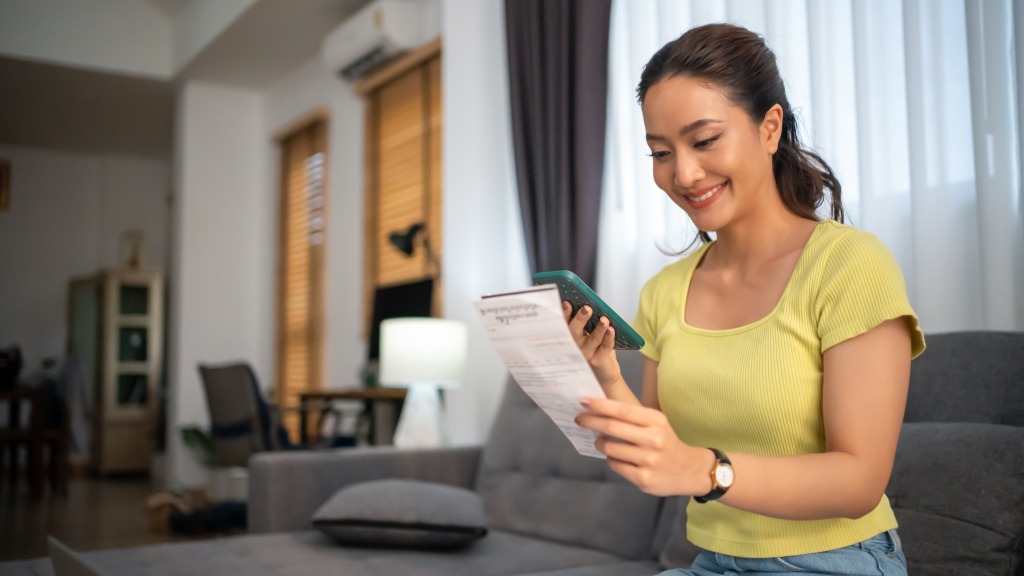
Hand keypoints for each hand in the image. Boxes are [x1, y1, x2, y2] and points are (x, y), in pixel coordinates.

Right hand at [563, 302, 621, 388]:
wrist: (603, 373)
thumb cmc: (595, 350)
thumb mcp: (587, 335)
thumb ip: (586, 323)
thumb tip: (590, 305)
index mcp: (571, 337)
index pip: (565, 324)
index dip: (564, 314)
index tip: (567, 303)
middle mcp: (575, 346)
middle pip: (575, 332)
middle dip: (580, 319)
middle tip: (586, 309)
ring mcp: (586, 355)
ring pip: (592, 339)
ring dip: (598, 329)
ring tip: (604, 320)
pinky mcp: (598, 361)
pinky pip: (605, 347)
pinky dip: (609, 338)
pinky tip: (611, 330)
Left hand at [575, 396, 712, 496]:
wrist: (690, 470)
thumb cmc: (666, 442)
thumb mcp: (656, 424)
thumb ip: (631, 419)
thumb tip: (597, 412)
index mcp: (656, 421)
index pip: (623, 410)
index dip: (600, 405)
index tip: (584, 401)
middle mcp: (654, 439)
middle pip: (612, 427)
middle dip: (591, 421)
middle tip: (579, 419)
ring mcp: (648, 460)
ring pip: (610, 448)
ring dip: (600, 443)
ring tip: (601, 442)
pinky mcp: (643, 478)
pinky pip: (615, 465)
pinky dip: (611, 459)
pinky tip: (617, 457)